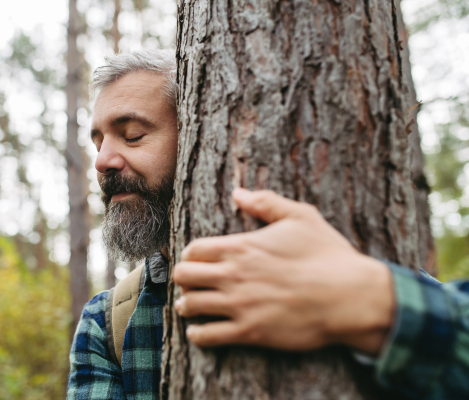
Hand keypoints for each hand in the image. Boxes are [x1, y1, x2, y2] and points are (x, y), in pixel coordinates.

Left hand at [173, 188, 394, 354]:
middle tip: (192, 283)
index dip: (190, 255)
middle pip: (184, 276)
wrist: (351, 297)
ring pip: (189, 306)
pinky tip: (200, 331)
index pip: (193, 250)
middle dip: (184, 278)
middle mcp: (233, 275)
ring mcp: (239, 305)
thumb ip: (266, 202)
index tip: (197, 261)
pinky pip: (207, 336)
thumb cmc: (328, 255)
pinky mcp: (249, 332)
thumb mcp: (301, 216)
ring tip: (191, 306)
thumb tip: (238, 193)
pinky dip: (198, 334)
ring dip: (186, 305)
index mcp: (241, 247)